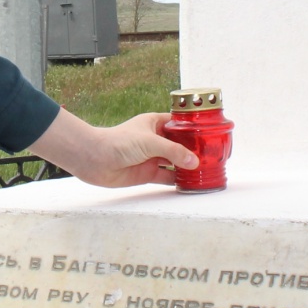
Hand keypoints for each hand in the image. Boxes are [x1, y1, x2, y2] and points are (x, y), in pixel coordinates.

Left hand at [26, 109, 197, 188]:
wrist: (94, 159)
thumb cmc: (118, 142)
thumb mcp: (150, 142)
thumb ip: (174, 151)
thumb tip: (194, 162)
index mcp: (155, 123)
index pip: (179, 124)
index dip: (194, 129)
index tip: (210, 135)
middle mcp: (155, 140)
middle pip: (180, 145)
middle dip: (194, 151)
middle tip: (213, 156)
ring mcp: (151, 157)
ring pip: (175, 162)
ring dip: (188, 167)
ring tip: (206, 171)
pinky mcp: (147, 173)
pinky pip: (167, 177)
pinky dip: (178, 181)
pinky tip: (191, 184)